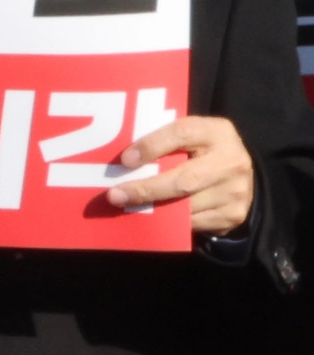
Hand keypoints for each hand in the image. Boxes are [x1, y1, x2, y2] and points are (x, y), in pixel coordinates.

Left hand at [115, 112, 257, 236]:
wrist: (239, 171)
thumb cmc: (201, 148)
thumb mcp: (190, 135)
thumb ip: (164, 140)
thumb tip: (124, 160)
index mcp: (217, 132)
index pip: (182, 134)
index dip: (151, 146)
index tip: (126, 160)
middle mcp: (231, 161)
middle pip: (183, 180)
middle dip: (145, 190)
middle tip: (115, 196)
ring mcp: (235, 191)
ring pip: (187, 206)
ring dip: (154, 209)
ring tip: (127, 207)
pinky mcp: (234, 215)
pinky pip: (195, 222)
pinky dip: (171, 221)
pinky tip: (154, 217)